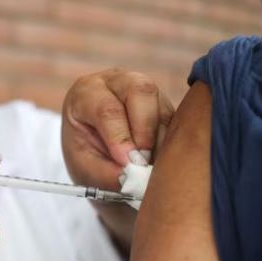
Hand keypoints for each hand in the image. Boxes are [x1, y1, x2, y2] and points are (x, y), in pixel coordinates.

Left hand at [62, 68, 173, 191]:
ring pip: (162, 106)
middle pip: (140, 91)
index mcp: (87, 92)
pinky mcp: (166, 104)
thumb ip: (104, 171)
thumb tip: (132, 177)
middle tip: (143, 161)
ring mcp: (146, 90)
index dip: (120, 137)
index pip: (107, 108)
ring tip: (150, 167)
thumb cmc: (85, 155)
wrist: (96, 152)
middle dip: (145, 130)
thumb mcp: (84, 166)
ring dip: (160, 141)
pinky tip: (160, 161)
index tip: (128, 163)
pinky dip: (171, 144)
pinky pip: (177, 121)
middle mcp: (118, 82)